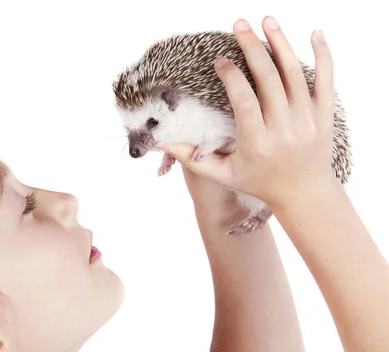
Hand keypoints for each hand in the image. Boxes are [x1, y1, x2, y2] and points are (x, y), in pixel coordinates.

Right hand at [159, 16, 337, 210]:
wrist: (303, 193)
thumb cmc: (259, 183)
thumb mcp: (223, 175)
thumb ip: (193, 159)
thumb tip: (162, 143)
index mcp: (257, 142)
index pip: (244, 101)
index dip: (231, 77)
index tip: (220, 61)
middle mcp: (284, 128)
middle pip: (268, 79)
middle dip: (252, 47)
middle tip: (239, 25)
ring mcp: (307, 119)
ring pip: (294, 73)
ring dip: (280, 43)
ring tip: (266, 21)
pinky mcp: (324, 114)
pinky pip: (326, 79)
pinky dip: (323, 54)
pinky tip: (314, 32)